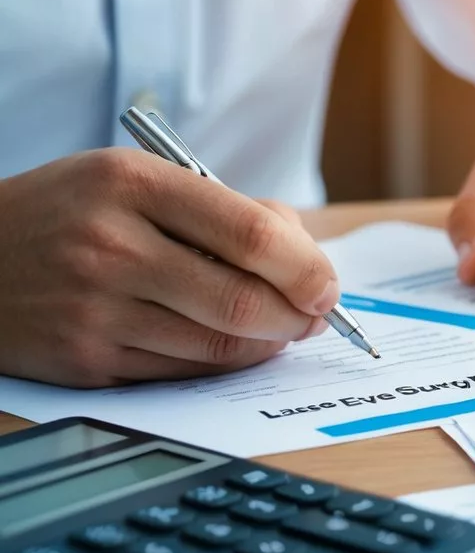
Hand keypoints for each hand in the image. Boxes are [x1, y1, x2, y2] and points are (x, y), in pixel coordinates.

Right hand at [0, 149, 339, 386]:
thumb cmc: (71, 212)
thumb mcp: (135, 179)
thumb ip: (223, 208)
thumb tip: (303, 252)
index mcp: (133, 184)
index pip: (251, 234)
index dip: (306, 268)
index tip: (326, 284)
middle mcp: (112, 246)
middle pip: (242, 300)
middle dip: (297, 316)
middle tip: (314, 316)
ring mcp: (95, 309)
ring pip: (218, 346)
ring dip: (267, 345)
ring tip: (279, 330)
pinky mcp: (85, 361)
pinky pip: (182, 373)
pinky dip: (223, 365)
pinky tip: (232, 347)